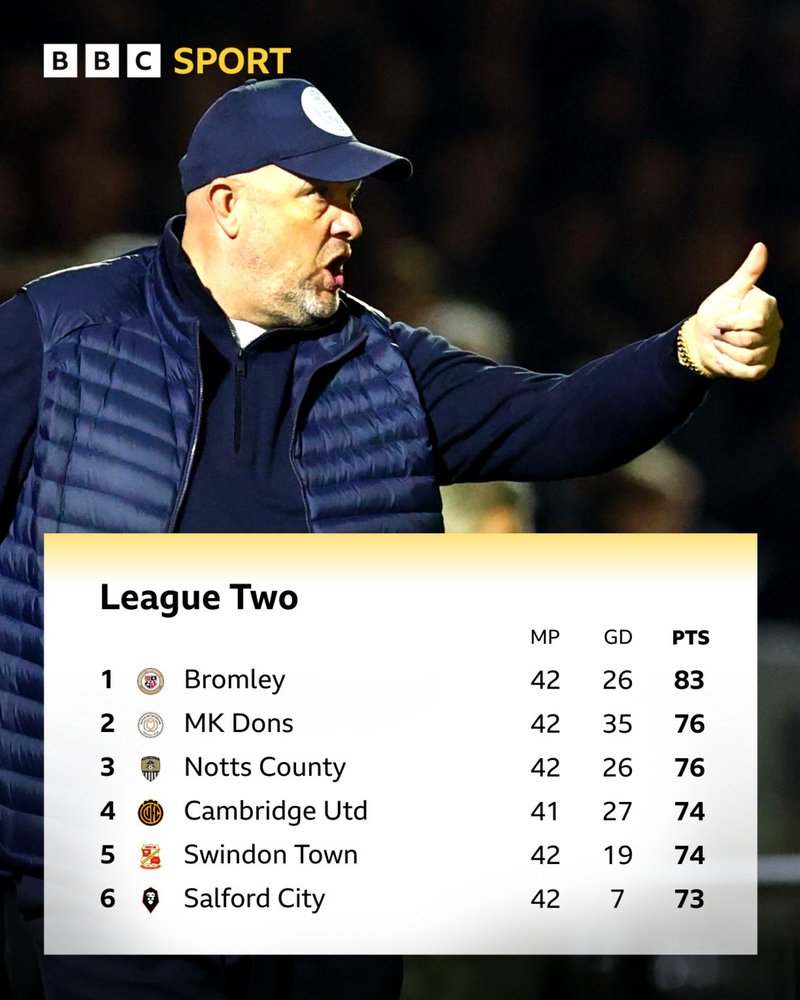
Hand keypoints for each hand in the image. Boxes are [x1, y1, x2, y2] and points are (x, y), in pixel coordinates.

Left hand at [680, 243, 781, 378]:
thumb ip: (748, 272)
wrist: (703, 339)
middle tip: (718, 332)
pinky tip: (723, 358)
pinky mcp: (762, 368)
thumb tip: (761, 246)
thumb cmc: (717, 311)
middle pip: (749, 340)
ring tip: (721, 343)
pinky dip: (729, 366)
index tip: (719, 320)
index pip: (755, 320)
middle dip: (725, 337)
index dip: (731, 322)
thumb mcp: (729, 290)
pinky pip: (746, 372)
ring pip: (746, 357)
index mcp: (768, 306)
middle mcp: (775, 327)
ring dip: (725, 351)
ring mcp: (770, 349)